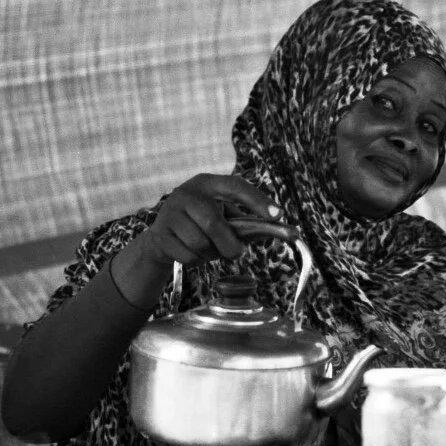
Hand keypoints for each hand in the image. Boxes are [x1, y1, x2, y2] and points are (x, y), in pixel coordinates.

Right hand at [141, 174, 280, 266]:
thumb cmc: (202, 226)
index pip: (235, 186)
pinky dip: (196, 262)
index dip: (257, 200)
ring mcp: (169, 212)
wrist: (163, 237)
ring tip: (209, 250)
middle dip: (229, 245)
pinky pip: (187, 256)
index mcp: (208, 183)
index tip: (278, 215)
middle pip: (214, 223)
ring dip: (211, 254)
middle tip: (236, 253)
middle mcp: (186, 193)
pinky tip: (192, 254)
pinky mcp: (160, 234)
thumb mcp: (224, 218)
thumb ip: (249, 224)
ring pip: (200, 243)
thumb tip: (285, 231)